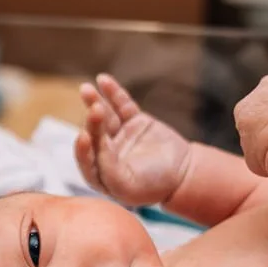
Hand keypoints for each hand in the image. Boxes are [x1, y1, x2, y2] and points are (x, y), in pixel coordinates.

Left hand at [73, 74, 192, 207]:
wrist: (184, 173)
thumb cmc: (154, 185)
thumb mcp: (128, 186)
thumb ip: (109, 170)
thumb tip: (96, 148)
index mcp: (100, 173)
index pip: (86, 159)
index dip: (82, 149)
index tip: (84, 136)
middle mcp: (105, 152)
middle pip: (95, 134)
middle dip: (93, 122)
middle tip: (95, 109)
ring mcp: (119, 135)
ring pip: (104, 116)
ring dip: (95, 102)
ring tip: (86, 89)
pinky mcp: (133, 120)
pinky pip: (121, 105)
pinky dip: (113, 93)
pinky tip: (103, 80)